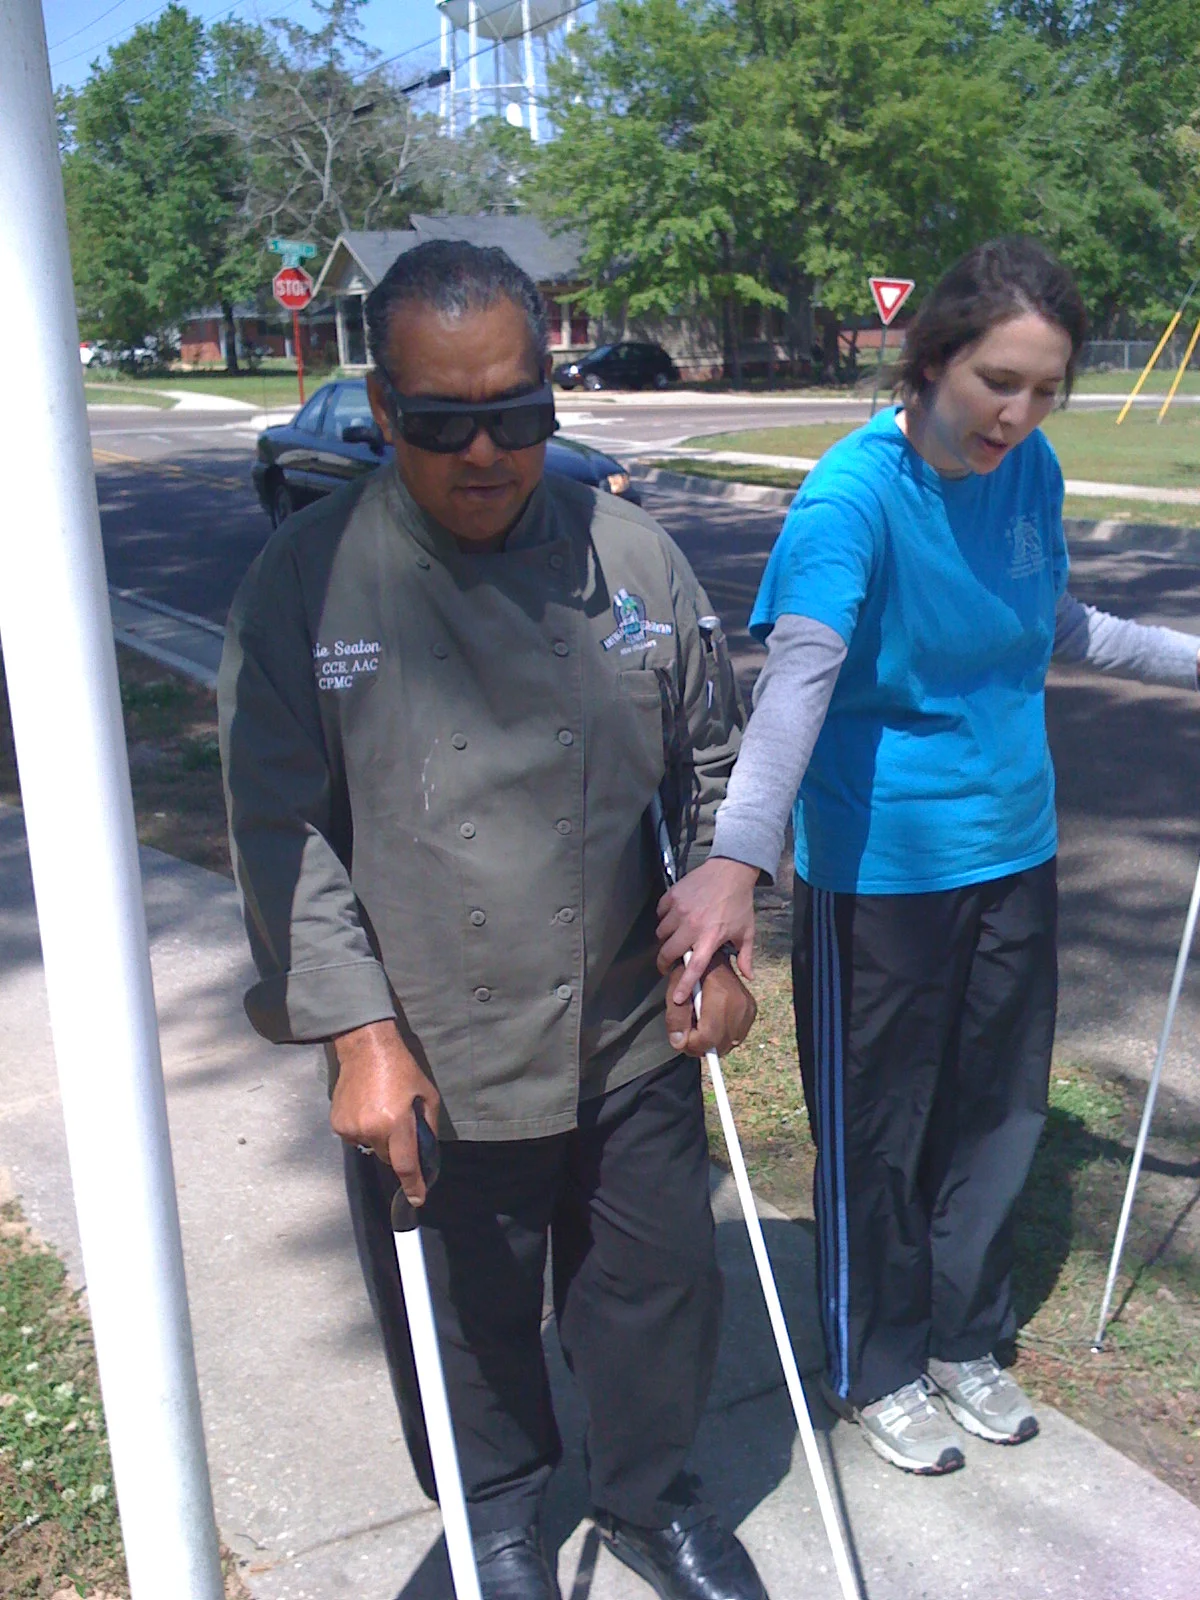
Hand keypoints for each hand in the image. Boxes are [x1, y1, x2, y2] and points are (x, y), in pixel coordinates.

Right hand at [330, 1019, 440, 1206]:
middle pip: (387, 1157)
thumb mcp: (427, 1095)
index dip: (413, 1185)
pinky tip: (366, 1109)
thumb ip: (428, 1125)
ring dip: (378, 1137)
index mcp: (396, 1122)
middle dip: (396, 1149)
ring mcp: (351, 1128)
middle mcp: (371, 1129)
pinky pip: (355, 1138)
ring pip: (370, 1148)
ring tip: (381, 1110)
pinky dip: (363, 1130)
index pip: (405, 1165)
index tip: (417, 1199)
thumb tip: (425, 1150)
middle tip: (399, 1125)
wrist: (366, 1049)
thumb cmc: (402, 1069)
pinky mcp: (337, 1124)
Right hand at [657, 856, 758, 1003]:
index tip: (676, 998)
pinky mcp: (672, 896)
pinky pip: (660, 913)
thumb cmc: (739, 902)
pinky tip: (673, 917)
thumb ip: (745, 956)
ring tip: (674, 937)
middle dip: (664, 962)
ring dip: (665, 938)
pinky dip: (663, 918)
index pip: (694, 967)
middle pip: (668, 952)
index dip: (684, 984)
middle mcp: (692, 925)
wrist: (731, 870)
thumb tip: (749, 977)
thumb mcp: (746, 931)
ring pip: (661, 933)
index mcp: (711, 937)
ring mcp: (680, 909)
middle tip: (667, 964)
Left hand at [666, 955, 756, 1058]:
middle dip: (700, 1045)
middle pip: (719, 1045)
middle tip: (688, 1030)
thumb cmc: (689, 972)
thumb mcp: (674, 989)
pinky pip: (735, 1038)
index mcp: (720, 995)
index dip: (691, 1043)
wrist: (711, 958)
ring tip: (701, 1023)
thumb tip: (680, 1043)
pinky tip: (713, 1023)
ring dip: (711, 1042)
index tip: (681, 1034)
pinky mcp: (751, 1011)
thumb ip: (675, 1017)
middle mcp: (739, 1003)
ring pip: (728, 1044)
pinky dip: (722, 1037)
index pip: (707, 1037)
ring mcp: (748, 1008)